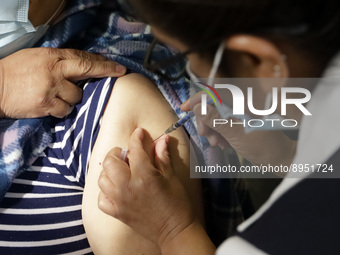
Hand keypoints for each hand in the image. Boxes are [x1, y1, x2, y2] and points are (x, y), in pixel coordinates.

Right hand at [0, 47, 125, 118]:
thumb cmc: (16, 71)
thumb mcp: (37, 57)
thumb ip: (59, 61)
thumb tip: (82, 65)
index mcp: (52, 57)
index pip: (82, 57)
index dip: (102, 62)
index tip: (118, 66)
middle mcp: (54, 71)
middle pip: (87, 70)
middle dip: (106, 72)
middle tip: (120, 73)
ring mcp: (51, 89)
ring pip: (77, 97)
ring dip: (72, 98)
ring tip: (57, 96)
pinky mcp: (46, 105)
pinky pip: (65, 111)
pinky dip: (62, 110)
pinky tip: (51, 106)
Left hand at [98, 127, 194, 247]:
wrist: (175, 230)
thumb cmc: (177, 203)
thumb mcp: (171, 177)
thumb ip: (162, 157)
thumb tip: (162, 139)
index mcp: (144, 176)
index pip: (134, 150)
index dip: (136, 138)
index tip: (139, 133)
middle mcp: (127, 187)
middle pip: (110, 161)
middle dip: (117, 153)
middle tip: (127, 154)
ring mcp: (120, 201)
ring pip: (102, 179)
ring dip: (110, 171)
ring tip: (120, 170)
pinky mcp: (117, 213)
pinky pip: (101, 199)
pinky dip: (105, 191)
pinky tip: (115, 189)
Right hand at [181, 94, 295, 168]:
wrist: (279, 159)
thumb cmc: (262, 146)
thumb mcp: (236, 134)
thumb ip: (215, 119)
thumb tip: (197, 107)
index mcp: (243, 100)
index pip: (216, 91)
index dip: (198, 98)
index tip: (185, 108)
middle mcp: (241, 103)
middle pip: (213, 104)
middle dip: (206, 120)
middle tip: (205, 135)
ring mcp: (240, 112)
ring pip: (216, 114)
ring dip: (211, 129)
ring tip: (215, 143)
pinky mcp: (240, 121)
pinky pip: (222, 122)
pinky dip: (218, 132)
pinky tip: (221, 143)